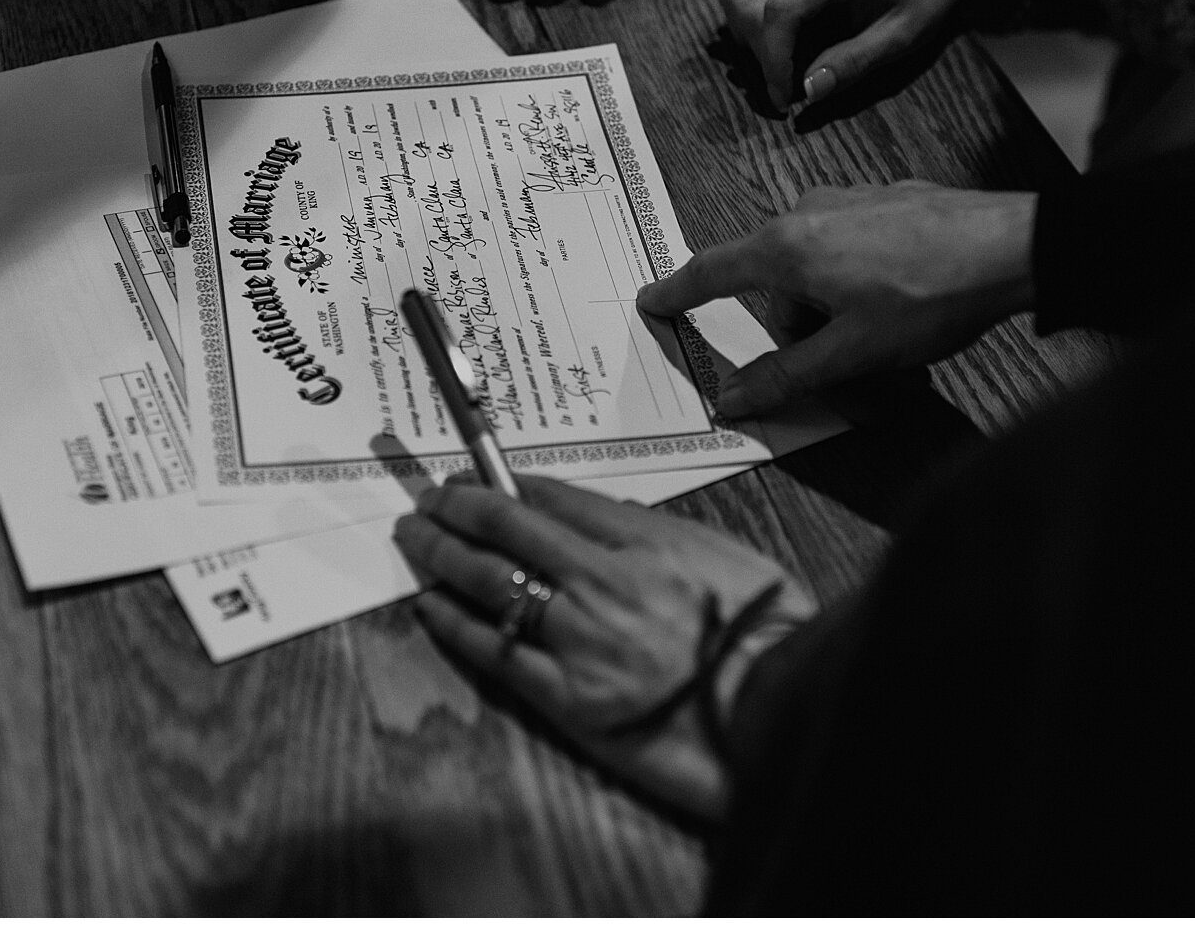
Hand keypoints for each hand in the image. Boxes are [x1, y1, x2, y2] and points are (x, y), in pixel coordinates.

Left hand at [394, 475, 814, 822]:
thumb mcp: (735, 560)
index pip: (554, 498)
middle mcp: (603, 581)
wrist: (780, 718)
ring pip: (489, 581)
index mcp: (646, 543)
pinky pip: (494, 652)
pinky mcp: (568, 699)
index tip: (476, 476)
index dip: (504, 482)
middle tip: (428, 499)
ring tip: (415, 538)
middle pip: (508, 527)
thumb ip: (667, 539)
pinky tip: (428, 605)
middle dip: (458, 507)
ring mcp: (581, 640)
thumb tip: (612, 522)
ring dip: (441, 553)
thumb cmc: (771, 638)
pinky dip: (453, 622)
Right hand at [637, 182, 1036, 416]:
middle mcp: (810, 211)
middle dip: (810, 338)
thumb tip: (733, 398)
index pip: (712, 272)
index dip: (678, 292)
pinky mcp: (889, 202)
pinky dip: (871, 290)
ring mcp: (852, 202)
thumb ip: (787, 377)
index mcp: (787, 247)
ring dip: (846, 319)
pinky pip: (856, 254)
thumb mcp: (854, 353)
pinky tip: (912, 310)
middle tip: (855, 377)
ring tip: (897, 350)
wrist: (1014, 246)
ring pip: (823, 276)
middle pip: (782, 291)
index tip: (652, 301)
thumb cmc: (932, 295)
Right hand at [721, 0, 1019, 112]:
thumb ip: (854, 63)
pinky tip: (777, 47)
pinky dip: (748, 25)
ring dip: (746, 40)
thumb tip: (808, 92)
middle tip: (787, 91)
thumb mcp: (902, 38)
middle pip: (749, 6)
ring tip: (779, 68)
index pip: (779, 12)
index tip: (784, 100)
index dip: (772, 61)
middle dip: (759, 56)